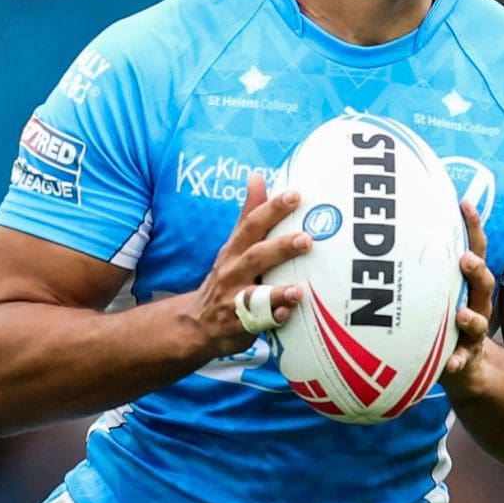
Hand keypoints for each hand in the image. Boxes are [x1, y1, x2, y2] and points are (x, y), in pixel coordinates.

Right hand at [189, 173, 310, 359]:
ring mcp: (233, 300)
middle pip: (255, 256)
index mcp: (234, 250)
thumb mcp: (233, 245)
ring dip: (277, 292)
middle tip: (307, 239)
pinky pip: (255, 324)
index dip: (272, 209)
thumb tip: (258, 176)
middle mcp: (232, 272)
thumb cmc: (226, 277)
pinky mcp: (238, 326)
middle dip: (280, 248)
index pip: (252, 224)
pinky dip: (270, 320)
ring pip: (254, 295)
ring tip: (298, 290)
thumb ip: (248, 214)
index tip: (295, 195)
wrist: (196, 323)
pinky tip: (285, 316)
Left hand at [442, 200, 494, 380]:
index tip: (464, 203)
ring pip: (478, 321)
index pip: (474, 248)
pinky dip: (458, 362)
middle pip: (482, 283)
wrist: (465, 365)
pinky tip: (451, 364)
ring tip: (461, 315)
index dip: (473, 226)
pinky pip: (464, 361)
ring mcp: (473, 332)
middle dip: (476, 270)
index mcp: (467, 282)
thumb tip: (391, 223)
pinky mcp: (467, 357)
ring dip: (471, 317)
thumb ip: (424, 262)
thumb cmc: (442, 316)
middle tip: (466, 259)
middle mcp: (475, 303)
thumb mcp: (437, 287)